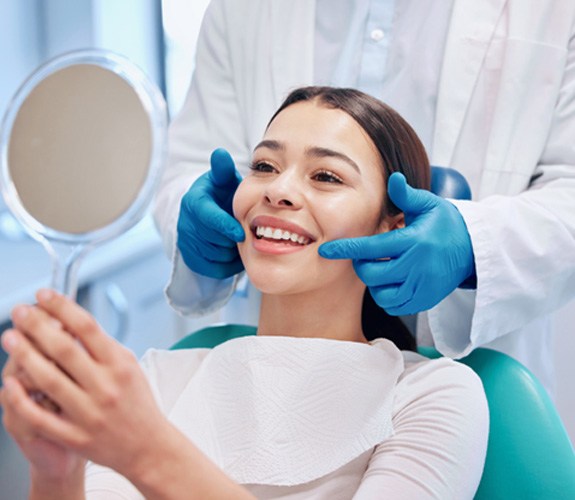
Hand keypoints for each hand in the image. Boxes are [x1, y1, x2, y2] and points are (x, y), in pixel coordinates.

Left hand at [0, 290, 173, 480]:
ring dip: (25, 355)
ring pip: (49, 380)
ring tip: (10, 337)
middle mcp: (105, 387)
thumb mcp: (130, 366)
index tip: (44, 295)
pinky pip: (41, 416)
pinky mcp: (75, 436)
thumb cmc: (137, 403)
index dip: (63, 307)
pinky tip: (9, 382)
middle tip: (20, 311)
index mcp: (120, 365)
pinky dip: (22, 399)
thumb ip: (104, 346)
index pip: (87, 328)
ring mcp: (89, 413)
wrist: (147, 446)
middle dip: (38, 326)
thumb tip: (73, 322)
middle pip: (65, 349)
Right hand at [177, 148, 244, 278]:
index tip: (241, 233)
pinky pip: (213, 269)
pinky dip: (228, 265)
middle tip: (245, 234)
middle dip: (232, 239)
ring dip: (232, 252)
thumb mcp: (223, 180)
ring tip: (239, 241)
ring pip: (215, 256)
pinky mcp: (191, 259)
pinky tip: (234, 252)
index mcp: (194, 202)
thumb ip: (223, 170)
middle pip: (213, 240)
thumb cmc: (221, 195)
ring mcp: (186, 242)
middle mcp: (186, 223)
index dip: (224, 227)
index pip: (207, 218)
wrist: (209, 214)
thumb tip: (220, 153)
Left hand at [319, 173, 475, 314]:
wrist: (474, 249)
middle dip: (362, 265)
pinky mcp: (426, 300)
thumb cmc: (446, 224)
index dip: (346, 250)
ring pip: (381, 294)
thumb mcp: (429, 205)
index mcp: (413, 241)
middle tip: (368, 256)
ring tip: (383, 268)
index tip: (326, 250)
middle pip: (372, 274)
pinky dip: (387, 296)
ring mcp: (422, 287)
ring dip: (375, 282)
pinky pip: (395, 306)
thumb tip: (393, 178)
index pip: (371, 248)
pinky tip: (392, 282)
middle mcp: (417, 267)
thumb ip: (406, 195)